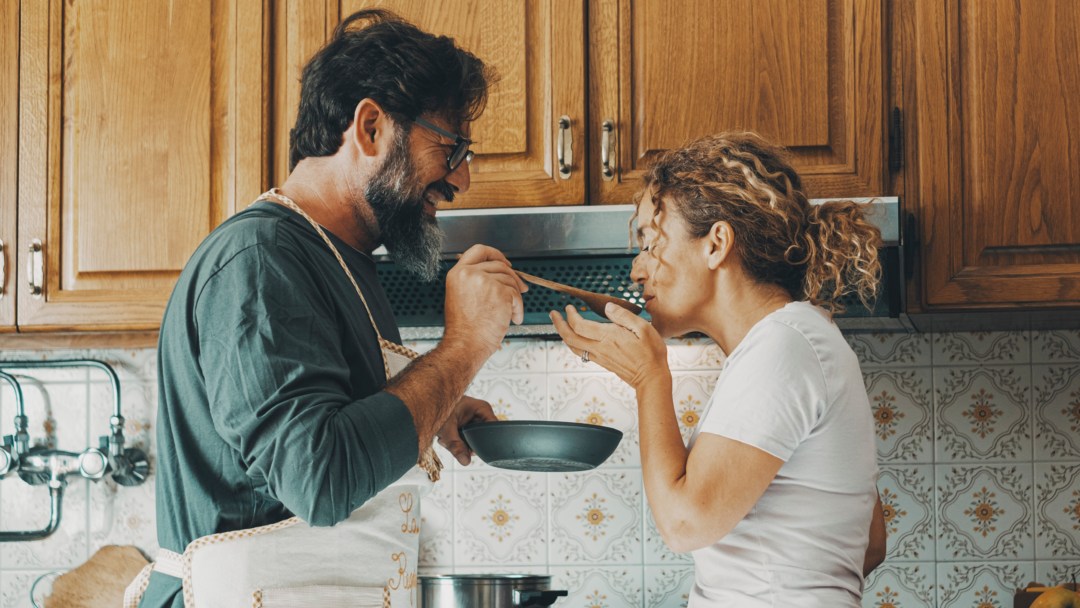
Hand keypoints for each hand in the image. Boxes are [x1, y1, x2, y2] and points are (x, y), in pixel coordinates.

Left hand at [437, 395, 497, 465]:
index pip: (494, 430)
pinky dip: (455, 442)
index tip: (470, 450)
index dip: (485, 443)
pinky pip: (466, 440)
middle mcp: (482, 415)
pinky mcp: (467, 427)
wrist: (427, 404)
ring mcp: (475, 421)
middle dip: (466, 445)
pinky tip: (444, 439)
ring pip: (473, 441)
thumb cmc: (437, 407)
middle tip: (450, 443)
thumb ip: (456, 444)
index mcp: (483, 409)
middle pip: (483, 438)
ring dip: (458, 444)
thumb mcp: (447, 428)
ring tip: (444, 440)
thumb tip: (466, 462)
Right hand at [444, 245, 527, 358]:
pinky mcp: (500, 292)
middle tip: (521, 289)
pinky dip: (518, 308)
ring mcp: (485, 281)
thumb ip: (474, 281)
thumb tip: (498, 275)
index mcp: (458, 273)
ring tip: (510, 312)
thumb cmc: (464, 328)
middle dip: (513, 278)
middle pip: (499, 265)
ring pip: (510, 281)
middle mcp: (470, 273)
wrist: (465, 344)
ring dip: (515, 297)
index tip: (505, 263)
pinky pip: (516, 295)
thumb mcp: (460, 295)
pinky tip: (513, 318)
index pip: (479, 251)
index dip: (495, 254)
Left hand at [550, 303, 669, 389]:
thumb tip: (608, 307)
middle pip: (570, 337)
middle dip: (559, 324)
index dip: (571, 315)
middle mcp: (600, 348)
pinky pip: (581, 352)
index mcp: (609, 337)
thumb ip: (623, 316)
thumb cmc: (651, 354)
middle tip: (554, 314)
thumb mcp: (643, 328)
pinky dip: (573, 342)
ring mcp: (600, 357)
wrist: (651, 378)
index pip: (580, 326)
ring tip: (560, 324)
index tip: (569, 307)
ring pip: (573, 346)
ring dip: (563, 334)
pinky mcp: (602, 362)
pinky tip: (575, 337)